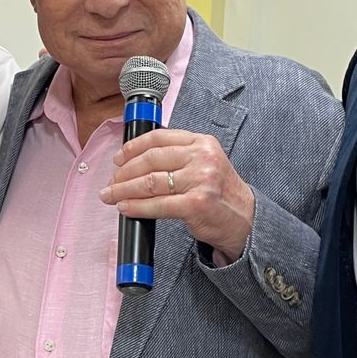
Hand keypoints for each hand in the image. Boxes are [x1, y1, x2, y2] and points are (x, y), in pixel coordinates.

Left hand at [100, 128, 255, 263]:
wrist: (245, 219)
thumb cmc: (220, 193)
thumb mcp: (205, 163)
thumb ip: (178, 156)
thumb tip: (136, 161)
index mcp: (202, 142)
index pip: (159, 137)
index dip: (133, 147)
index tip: (118, 158)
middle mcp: (202, 157)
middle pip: (151, 159)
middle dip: (124, 171)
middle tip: (111, 181)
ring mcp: (200, 180)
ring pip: (150, 182)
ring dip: (124, 190)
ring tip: (111, 195)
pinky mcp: (196, 204)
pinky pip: (157, 205)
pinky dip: (136, 207)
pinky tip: (125, 208)